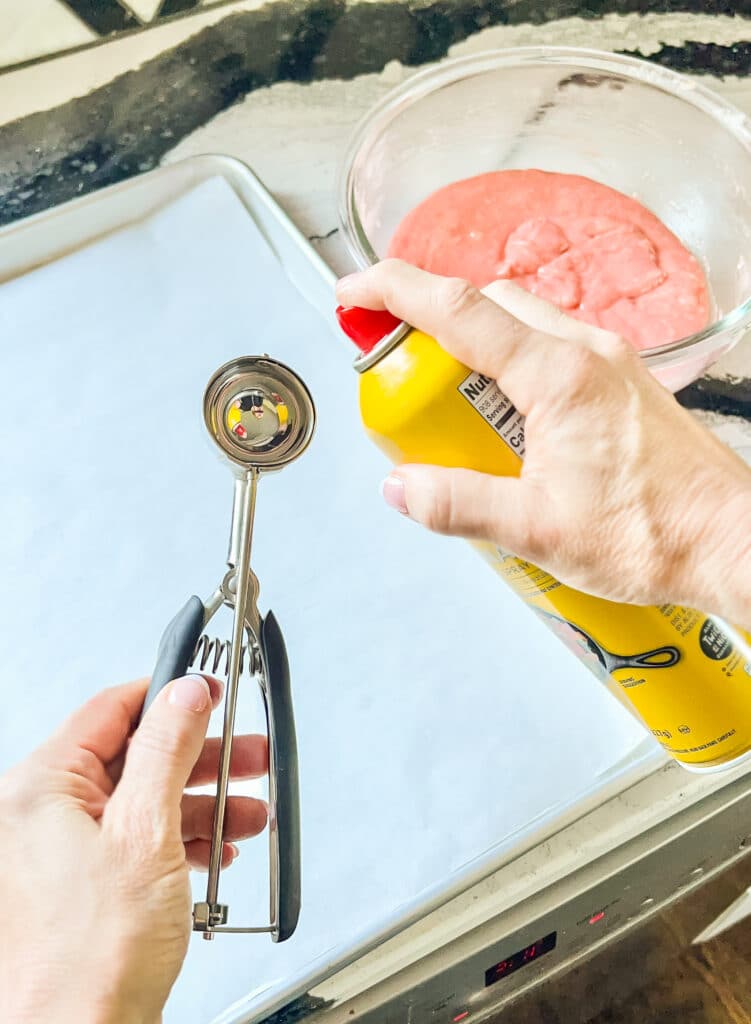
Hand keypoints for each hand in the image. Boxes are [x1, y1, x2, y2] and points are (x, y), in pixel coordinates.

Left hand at [0, 675, 267, 1023]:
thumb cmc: (89, 959)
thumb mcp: (145, 832)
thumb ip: (167, 751)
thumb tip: (184, 693)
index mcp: (39, 789)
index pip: (110, 711)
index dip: (168, 695)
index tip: (208, 692)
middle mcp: (41, 816)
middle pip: (134, 758)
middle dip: (200, 760)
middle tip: (246, 754)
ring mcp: (60, 853)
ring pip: (142, 803)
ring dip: (201, 805)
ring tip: (248, 812)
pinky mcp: (83, 886)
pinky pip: (136, 842)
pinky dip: (181, 842)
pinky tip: (218, 851)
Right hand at [337, 260, 750, 621]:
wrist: (730, 540)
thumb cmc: (656, 533)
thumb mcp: (538, 530)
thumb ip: (460, 504)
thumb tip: (403, 488)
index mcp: (559, 376)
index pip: (458, 309)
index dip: (393, 293)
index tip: (354, 295)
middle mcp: (586, 354)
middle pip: (485, 305)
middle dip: (428, 327)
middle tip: (398, 378)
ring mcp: (606, 364)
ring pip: (518, 324)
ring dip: (470, 350)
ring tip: (451, 415)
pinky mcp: (617, 384)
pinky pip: (546, 352)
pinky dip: (507, 370)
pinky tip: (505, 427)